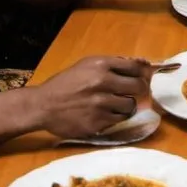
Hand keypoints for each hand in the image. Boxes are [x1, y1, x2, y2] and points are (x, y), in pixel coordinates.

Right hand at [31, 56, 151, 137]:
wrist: (42, 106)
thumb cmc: (66, 83)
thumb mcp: (87, 65)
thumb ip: (114, 64)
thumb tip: (144, 63)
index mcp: (101, 65)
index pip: (136, 68)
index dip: (143, 73)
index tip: (142, 78)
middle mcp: (103, 83)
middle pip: (138, 87)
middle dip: (138, 90)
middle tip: (131, 93)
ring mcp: (100, 104)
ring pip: (131, 105)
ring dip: (126, 106)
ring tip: (115, 104)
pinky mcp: (97, 122)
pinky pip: (119, 120)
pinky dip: (115, 117)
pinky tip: (104, 114)